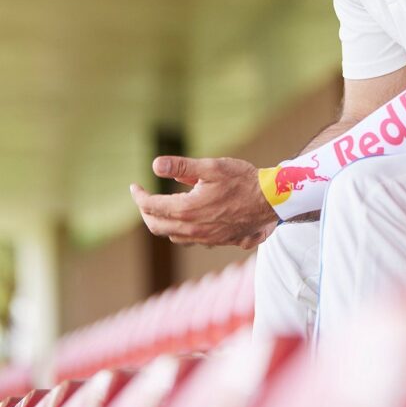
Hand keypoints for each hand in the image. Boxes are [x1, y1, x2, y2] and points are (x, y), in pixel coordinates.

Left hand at [130, 155, 277, 248]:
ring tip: (160, 208)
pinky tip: (185, 219)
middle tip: (142, 198)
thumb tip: (155, 165)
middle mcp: (192, 229)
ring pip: (172, 235)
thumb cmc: (242, 180)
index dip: (139, 196)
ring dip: (161, 222)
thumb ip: (182, 167)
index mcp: (187, 210)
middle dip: (145, 212)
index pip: (151, 206)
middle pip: (156, 226)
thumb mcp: (212, 167)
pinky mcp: (216, 241)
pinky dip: (178, 229)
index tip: (134, 186)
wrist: (270, 201)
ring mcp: (205, 239)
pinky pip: (188, 240)